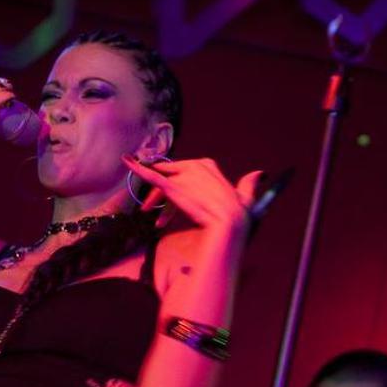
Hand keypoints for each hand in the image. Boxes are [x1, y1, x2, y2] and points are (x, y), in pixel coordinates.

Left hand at [122, 156, 261, 232]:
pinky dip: (136, 167)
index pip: (185, 173)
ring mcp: (183, 175)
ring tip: (147, 211)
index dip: (179, 189)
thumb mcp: (245, 196)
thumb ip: (248, 183)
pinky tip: (126, 160)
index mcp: (208, 165)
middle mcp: (194, 165)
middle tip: (154, 212)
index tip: (174, 205)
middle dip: (161, 196)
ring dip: (152, 198)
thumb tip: (259, 173)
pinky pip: (151, 175)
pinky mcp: (172, 186)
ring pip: (160, 184)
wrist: (228, 225)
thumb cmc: (238, 216)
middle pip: (170, 177)